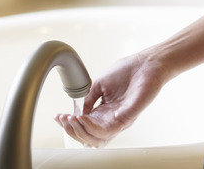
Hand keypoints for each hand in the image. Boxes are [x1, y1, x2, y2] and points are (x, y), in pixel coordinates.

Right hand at [54, 52, 168, 147]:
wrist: (145, 64)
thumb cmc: (128, 71)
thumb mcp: (100, 84)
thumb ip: (88, 98)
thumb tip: (77, 111)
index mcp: (104, 111)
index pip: (84, 125)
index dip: (69, 123)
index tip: (58, 116)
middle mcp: (111, 118)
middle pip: (88, 136)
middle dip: (72, 130)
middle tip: (64, 120)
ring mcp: (119, 119)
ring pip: (97, 138)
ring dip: (81, 130)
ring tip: (73, 119)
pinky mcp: (127, 117)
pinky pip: (109, 130)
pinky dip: (93, 126)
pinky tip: (84, 117)